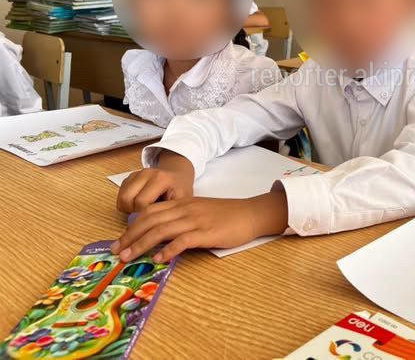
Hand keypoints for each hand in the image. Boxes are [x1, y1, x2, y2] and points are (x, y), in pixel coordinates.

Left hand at [111, 191, 288, 262]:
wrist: (251, 213)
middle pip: (150, 220)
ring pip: (161, 230)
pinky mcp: (207, 233)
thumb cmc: (227, 215)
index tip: (120, 241)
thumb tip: (159, 236)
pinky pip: (183, 240)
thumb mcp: (200, 211)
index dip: (131, 226)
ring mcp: (196, 220)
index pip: (150, 212)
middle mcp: (186, 209)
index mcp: (182, 203)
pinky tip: (158, 258)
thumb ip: (181, 218)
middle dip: (130, 236)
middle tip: (117, 252)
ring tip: (128, 257)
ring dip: (141, 244)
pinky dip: (168, 249)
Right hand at [116, 151, 194, 212]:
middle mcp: (147, 173)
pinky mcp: (130, 176)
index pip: (141, 202)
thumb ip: (169, 214)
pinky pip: (120, 194)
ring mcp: (137, 173)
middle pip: (127, 198)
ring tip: (142, 209)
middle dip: (133, 211)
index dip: (145, 214)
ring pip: (121, 197)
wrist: (178, 177)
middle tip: (146, 214)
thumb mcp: (181, 203)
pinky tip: (138, 204)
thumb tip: (154, 230)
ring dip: (128, 208)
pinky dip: (125, 203)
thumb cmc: (179, 192)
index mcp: (161, 178)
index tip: (154, 216)